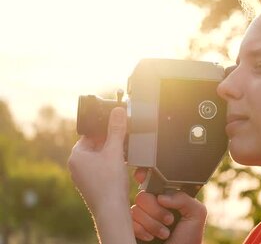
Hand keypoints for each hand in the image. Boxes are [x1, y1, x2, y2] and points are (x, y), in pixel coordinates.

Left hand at [68, 107, 134, 243]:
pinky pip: (101, 168)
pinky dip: (112, 165)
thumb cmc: (109, 182)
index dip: (105, 130)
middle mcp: (76, 165)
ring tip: (124, 155)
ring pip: (100, 157)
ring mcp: (83, 176)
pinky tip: (122, 167)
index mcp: (76, 155)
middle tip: (124, 141)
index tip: (118, 127)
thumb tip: (117, 111)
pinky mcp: (92, 184)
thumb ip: (117, 129)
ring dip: (113, 153)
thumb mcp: (115, 151)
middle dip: (111, 142)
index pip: (90, 134)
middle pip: (96, 145)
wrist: (111, 209)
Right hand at [131, 169, 206, 243]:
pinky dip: (141, 231)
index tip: (142, 176)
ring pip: (135, 210)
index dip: (145, 175)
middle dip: (157, 210)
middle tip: (169, 220)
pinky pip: (129, 222)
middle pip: (143, 196)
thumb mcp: (197, 214)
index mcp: (168, 198)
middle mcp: (153, 206)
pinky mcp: (131, 229)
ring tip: (164, 233)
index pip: (153, 181)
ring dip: (152, 224)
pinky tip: (151, 237)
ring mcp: (141, 218)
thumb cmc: (189, 238)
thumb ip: (185, 198)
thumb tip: (162, 196)